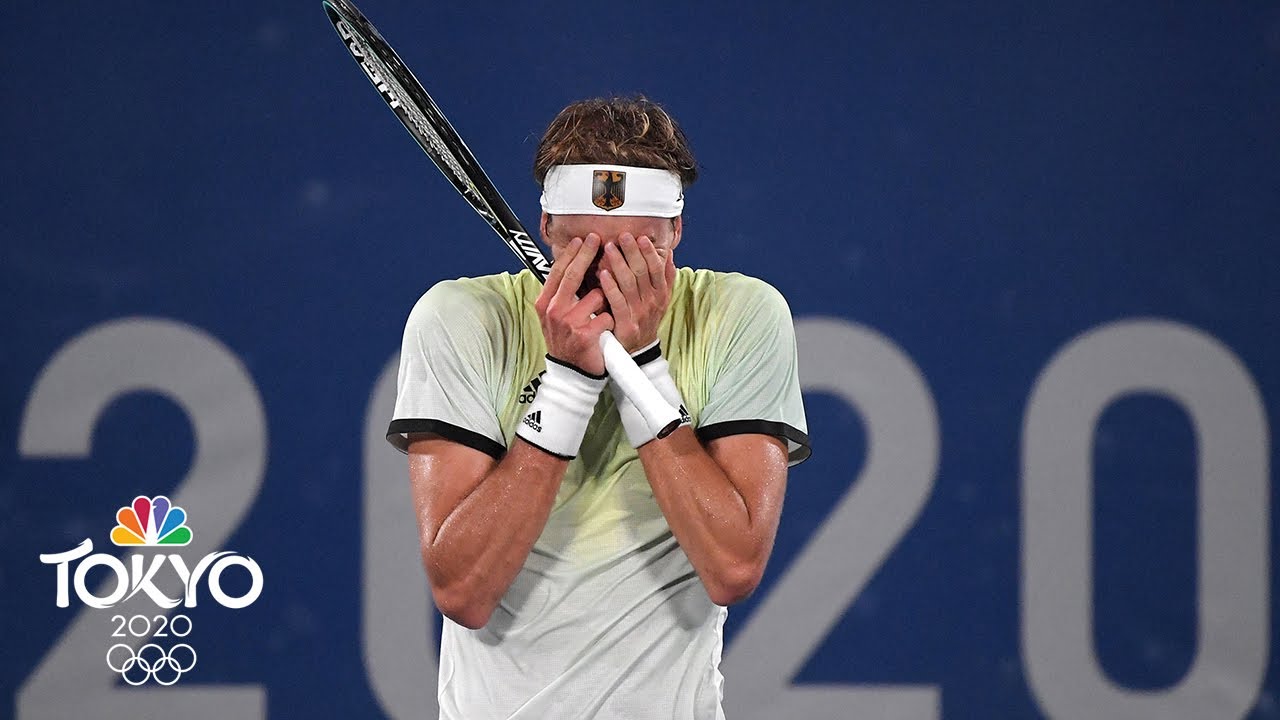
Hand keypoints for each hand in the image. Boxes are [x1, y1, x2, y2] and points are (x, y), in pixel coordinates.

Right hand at [535, 234, 612, 374]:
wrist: (571, 373)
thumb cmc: (567, 340)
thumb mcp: (555, 315)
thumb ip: (562, 292)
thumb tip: (574, 263)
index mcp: (545, 303)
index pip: (559, 271)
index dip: (572, 253)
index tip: (583, 239)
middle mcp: (554, 310)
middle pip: (573, 274)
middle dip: (587, 253)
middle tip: (598, 238)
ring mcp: (568, 323)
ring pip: (597, 296)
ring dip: (604, 303)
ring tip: (599, 316)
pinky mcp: (585, 335)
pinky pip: (607, 316)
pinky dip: (610, 322)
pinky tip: (604, 331)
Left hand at [598, 233, 676, 351]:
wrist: (639, 351)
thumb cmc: (646, 319)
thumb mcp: (661, 299)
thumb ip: (666, 277)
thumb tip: (669, 254)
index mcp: (661, 294)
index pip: (657, 268)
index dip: (650, 252)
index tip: (641, 237)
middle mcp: (652, 302)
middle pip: (643, 272)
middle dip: (632, 252)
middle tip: (622, 236)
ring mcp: (639, 313)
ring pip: (630, 283)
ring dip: (619, 263)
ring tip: (609, 247)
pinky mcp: (626, 324)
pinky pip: (618, 302)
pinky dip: (610, 286)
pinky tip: (603, 273)